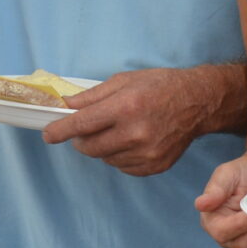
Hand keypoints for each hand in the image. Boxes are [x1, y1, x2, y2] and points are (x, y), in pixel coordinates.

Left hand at [45, 66, 226, 175]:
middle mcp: (136, 133)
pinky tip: (131, 141)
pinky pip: (122, 167)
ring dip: (102, 147)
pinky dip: (119, 156)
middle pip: (89, 147)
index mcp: (126, 107)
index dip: (60, 131)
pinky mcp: (154, 166)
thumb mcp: (124, 81)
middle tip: (87, 129)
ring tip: (117, 131)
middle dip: (81, 139)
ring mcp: (146, 153)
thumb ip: (92, 96)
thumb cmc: (160, 86)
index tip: (48, 135)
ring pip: (105, 158)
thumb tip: (66, 106)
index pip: (82, 125)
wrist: (198, 102)